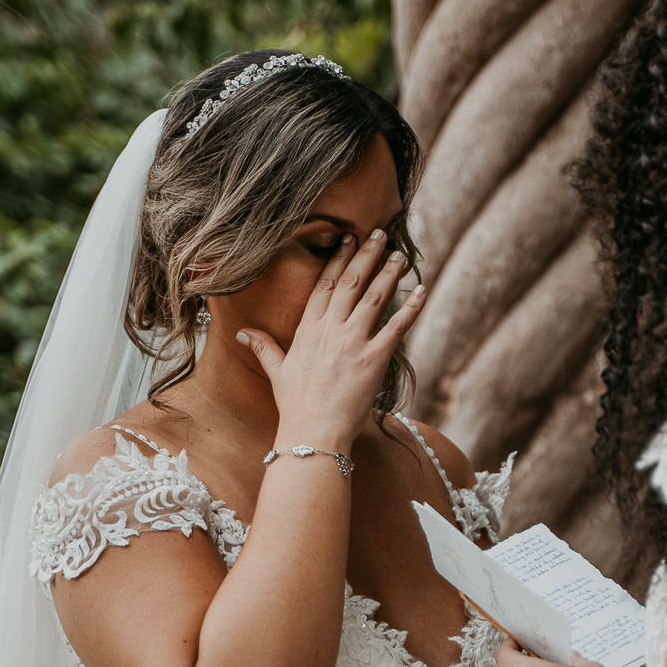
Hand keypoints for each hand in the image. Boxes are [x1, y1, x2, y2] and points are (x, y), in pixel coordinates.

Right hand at [236, 230, 424, 448]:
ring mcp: (353, 343)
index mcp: (308, 330)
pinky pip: (396, 328)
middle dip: (366, 255)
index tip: (347, 240)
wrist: (313, 433)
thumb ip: (264, 347)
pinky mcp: (374, 360)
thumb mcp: (277, 372)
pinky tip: (423, 290)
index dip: (338, 260)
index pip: (324, 286)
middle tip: (380, 233)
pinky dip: (411, 308)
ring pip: (374, 298)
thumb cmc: (295, 406)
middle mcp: (330, 330)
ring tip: (401, 255)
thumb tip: (243, 332)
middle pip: (350, 283)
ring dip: (390, 273)